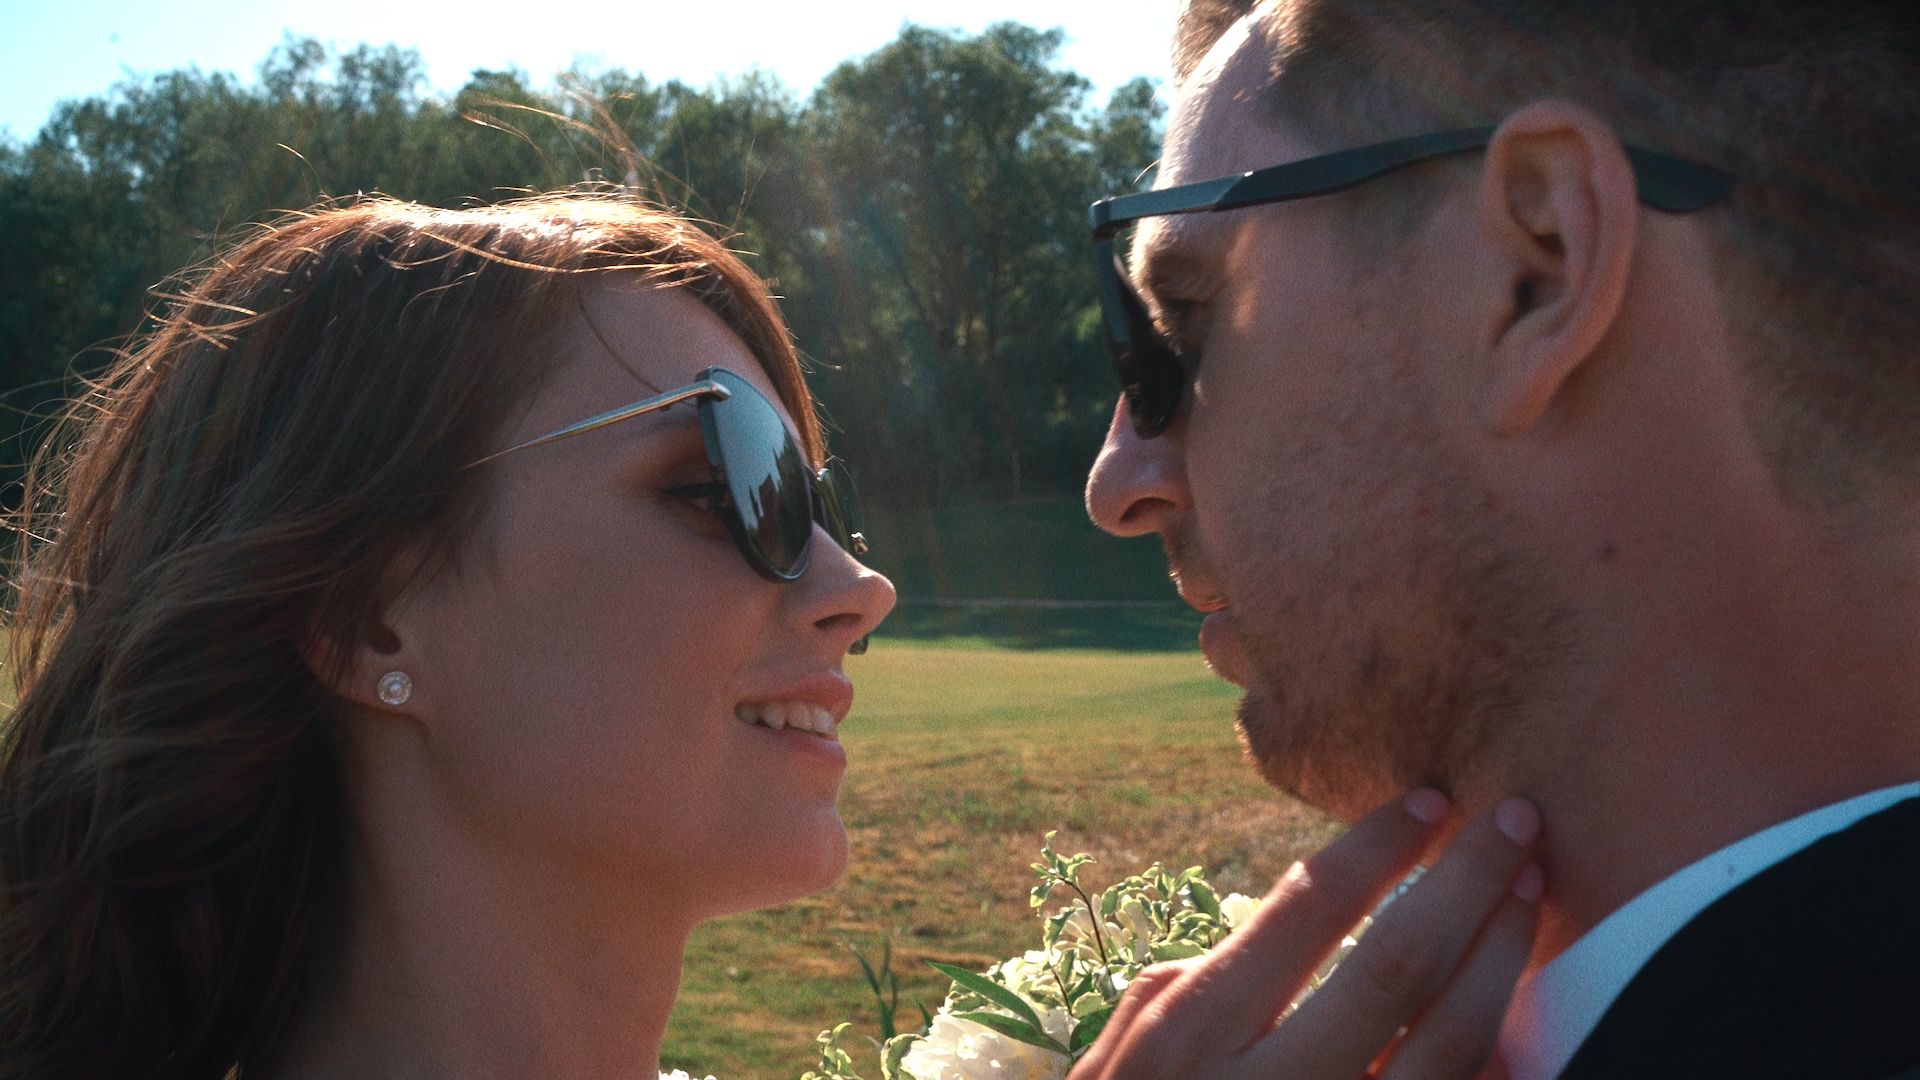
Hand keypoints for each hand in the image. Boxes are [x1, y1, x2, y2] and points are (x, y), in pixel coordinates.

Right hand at [1070, 790, 1541, 1078]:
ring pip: (1452, 1042)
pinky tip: (1526, 1019)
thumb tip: (1240, 935)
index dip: (1378, 846)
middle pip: (1397, 961)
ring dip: (1503, 959)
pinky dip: (1504, 1063)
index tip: (1430, 802)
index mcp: (1191, 1037)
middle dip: (1468, 880)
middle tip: (1517, 819)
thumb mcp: (1112, 1072)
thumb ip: (1168, 999)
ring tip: (1531, 896)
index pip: (1306, 908)